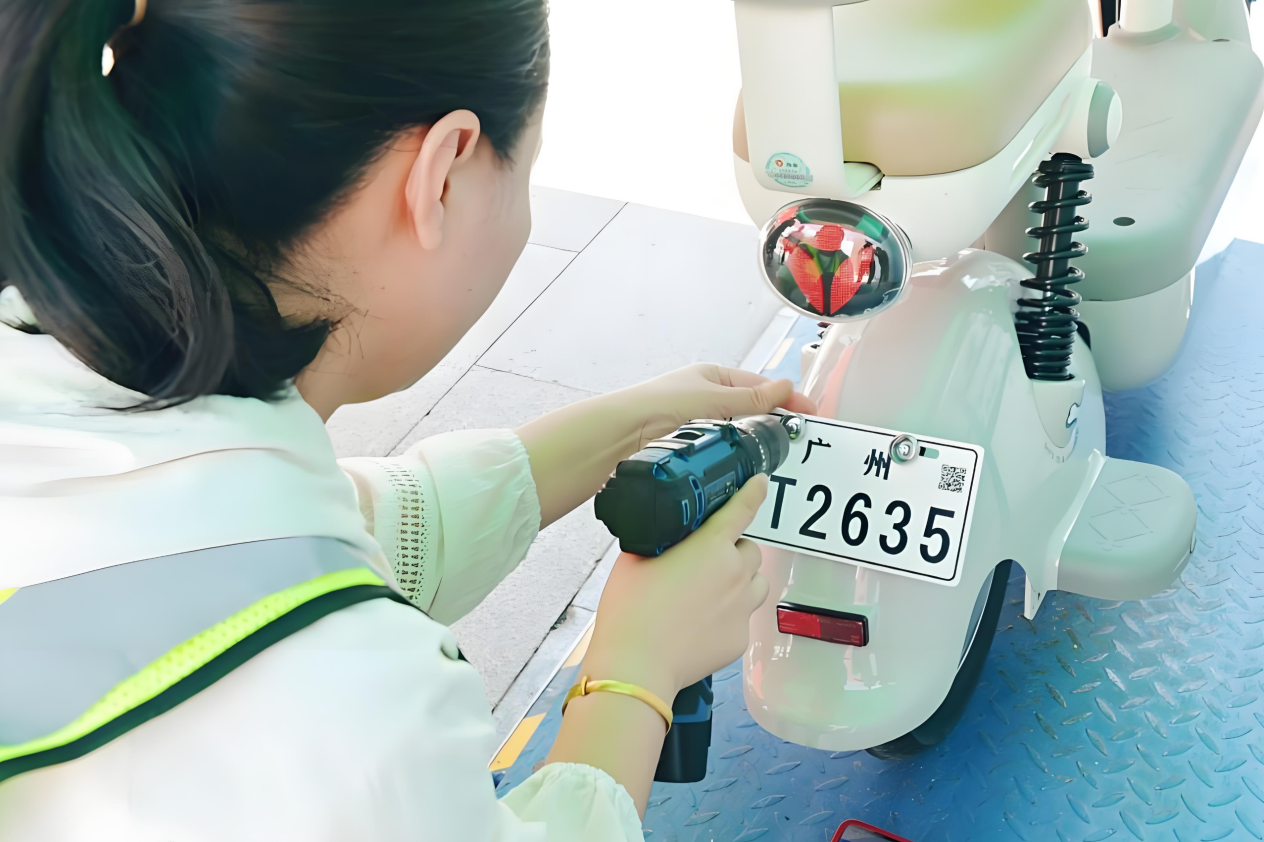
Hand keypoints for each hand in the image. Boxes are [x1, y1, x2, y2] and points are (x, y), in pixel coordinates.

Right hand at [580, 474, 771, 701]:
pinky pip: (743, 618)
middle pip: (750, 550)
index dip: (754, 492)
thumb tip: (667, 538)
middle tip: (705, 563)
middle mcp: (735, 574)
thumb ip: (661, 542)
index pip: (742, 509)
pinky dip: (728, 616)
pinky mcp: (740, 638)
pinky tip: (700, 625)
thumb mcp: (636, 559)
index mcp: (710, 546)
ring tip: (710, 593)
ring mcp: (742, 609)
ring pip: (755, 583)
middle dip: (732, 552)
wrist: (638, 665)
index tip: (761, 483)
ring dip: (740, 581)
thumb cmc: (632, 610)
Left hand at [628, 363, 816, 447]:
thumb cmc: (658, 404)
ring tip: (777, 452)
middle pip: (749, 409)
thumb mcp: (711, 398)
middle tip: (797, 436)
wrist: (621, 433)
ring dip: (754, 440)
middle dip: (773, 420)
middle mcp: (705, 397)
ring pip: (737, 431)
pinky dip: (736, 454)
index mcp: (712, 377)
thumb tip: (785, 387)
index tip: (808, 413)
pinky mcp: (690, 445)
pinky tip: (746, 464)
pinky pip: (722, 448)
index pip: (757, 386)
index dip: (784, 398)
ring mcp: (698, 421)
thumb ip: (749, 398)